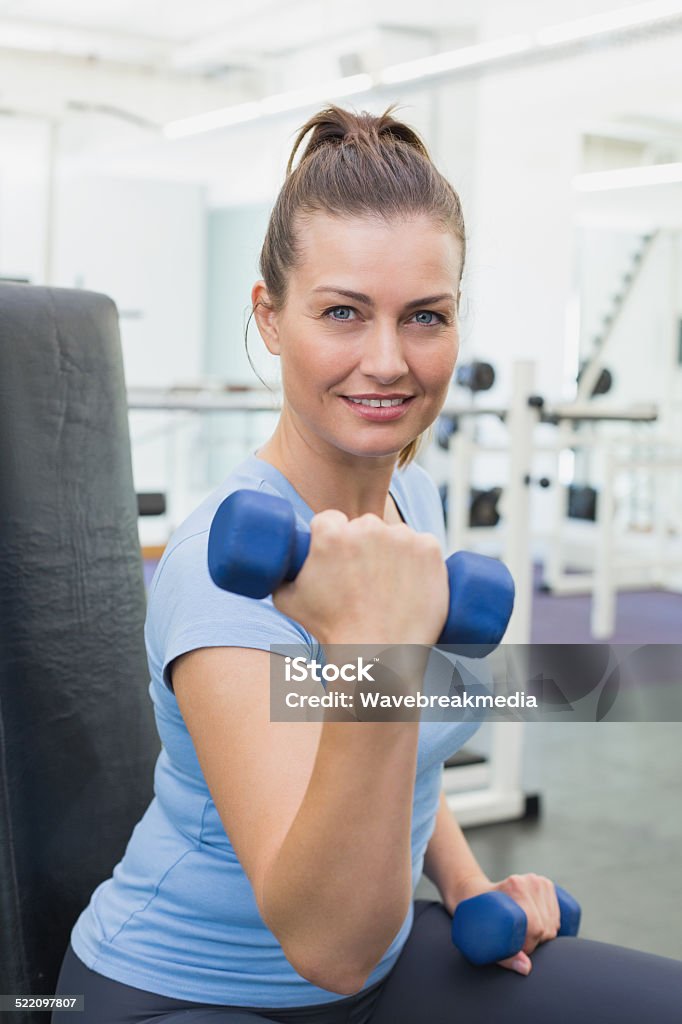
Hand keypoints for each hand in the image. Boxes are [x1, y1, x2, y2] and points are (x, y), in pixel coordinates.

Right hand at [272, 509, 449, 647]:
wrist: (377, 656)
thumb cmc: (331, 631)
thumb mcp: (286, 600)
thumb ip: (278, 573)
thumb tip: (276, 562)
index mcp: (331, 533)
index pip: (329, 521)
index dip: (331, 538)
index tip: (337, 558)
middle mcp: (367, 527)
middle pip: (363, 526)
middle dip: (362, 545)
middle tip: (363, 579)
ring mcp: (402, 537)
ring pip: (395, 535)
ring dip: (392, 552)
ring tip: (388, 588)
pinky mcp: (430, 550)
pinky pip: (424, 544)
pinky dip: (420, 560)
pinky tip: (412, 583)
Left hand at [452, 872, 560, 975]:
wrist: (475, 892)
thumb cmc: (476, 916)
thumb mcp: (483, 937)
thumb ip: (505, 956)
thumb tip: (526, 968)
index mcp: (515, 887)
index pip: (535, 927)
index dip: (528, 945)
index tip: (517, 949)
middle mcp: (528, 881)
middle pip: (546, 926)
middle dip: (536, 942)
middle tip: (519, 943)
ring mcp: (538, 881)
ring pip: (554, 921)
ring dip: (544, 934)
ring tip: (526, 934)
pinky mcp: (545, 884)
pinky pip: (558, 913)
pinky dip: (552, 924)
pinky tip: (540, 926)